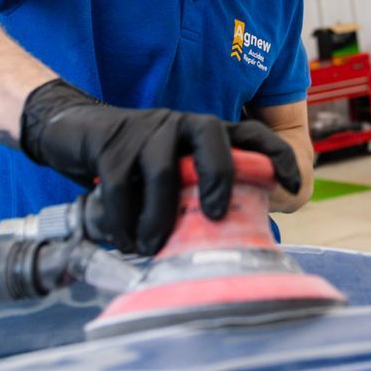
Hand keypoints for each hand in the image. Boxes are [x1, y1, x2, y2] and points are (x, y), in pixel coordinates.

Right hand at [19, 80, 300, 253]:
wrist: (77, 132)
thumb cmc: (135, 164)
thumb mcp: (172, 175)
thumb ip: (195, 196)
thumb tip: (224, 245)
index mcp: (203, 133)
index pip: (250, 132)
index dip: (276, 154)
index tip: (293, 186)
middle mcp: (180, 124)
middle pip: (211, 135)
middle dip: (220, 174)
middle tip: (214, 216)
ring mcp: (145, 130)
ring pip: (163, 170)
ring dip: (159, 217)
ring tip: (152, 246)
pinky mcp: (112, 142)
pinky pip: (122, 186)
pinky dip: (123, 221)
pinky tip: (125, 240)